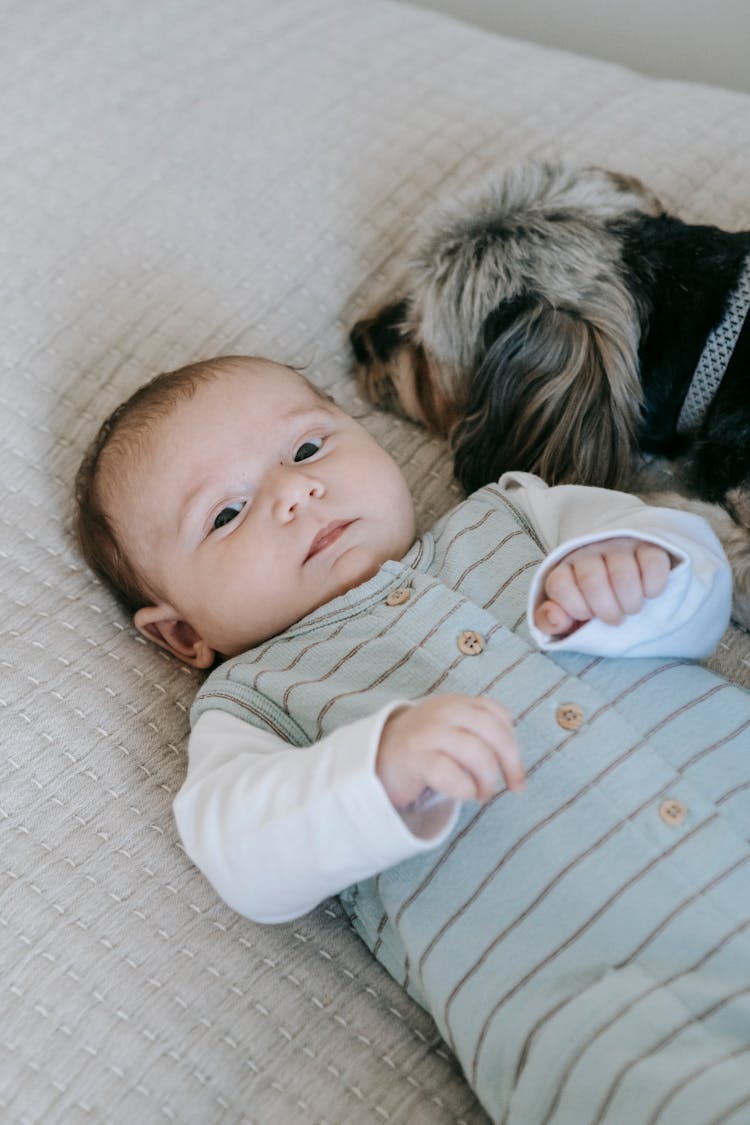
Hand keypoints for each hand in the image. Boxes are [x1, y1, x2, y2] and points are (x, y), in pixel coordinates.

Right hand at [376, 694, 523, 808]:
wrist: (373, 759)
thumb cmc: (421, 750)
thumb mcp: (451, 730)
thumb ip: (479, 733)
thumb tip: (513, 762)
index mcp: (457, 703)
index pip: (498, 715)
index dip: (514, 746)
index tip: (516, 774)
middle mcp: (444, 712)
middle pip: (494, 732)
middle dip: (510, 764)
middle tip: (511, 788)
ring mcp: (428, 733)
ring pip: (477, 753)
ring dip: (488, 781)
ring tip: (482, 795)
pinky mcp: (414, 757)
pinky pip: (451, 773)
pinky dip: (465, 788)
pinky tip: (464, 794)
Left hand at [534, 536, 671, 636]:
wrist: (628, 568)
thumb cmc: (593, 599)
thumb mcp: (568, 613)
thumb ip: (550, 620)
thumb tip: (556, 618)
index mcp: (565, 568)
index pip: (559, 584)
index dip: (575, 608)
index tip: (588, 616)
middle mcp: (590, 552)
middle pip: (592, 580)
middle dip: (606, 610)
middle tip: (615, 619)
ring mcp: (620, 546)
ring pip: (623, 574)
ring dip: (630, 602)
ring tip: (632, 609)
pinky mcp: (649, 545)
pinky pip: (653, 564)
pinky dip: (653, 587)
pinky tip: (650, 594)